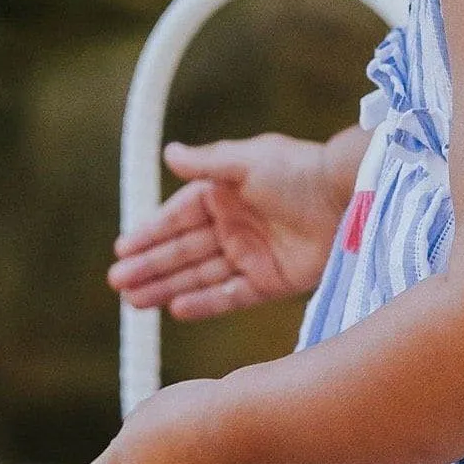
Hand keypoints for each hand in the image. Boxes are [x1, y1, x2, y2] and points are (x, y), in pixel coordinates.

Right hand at [107, 134, 357, 319]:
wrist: (346, 196)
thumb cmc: (298, 170)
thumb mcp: (245, 161)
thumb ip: (205, 164)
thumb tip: (168, 153)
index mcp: (225, 195)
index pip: (178, 219)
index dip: (150, 234)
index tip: (121, 249)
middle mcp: (234, 227)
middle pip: (183, 251)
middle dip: (150, 266)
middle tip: (118, 282)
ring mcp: (251, 256)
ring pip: (200, 276)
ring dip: (167, 287)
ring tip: (134, 302)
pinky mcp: (271, 281)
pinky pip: (231, 296)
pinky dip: (205, 303)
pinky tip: (176, 309)